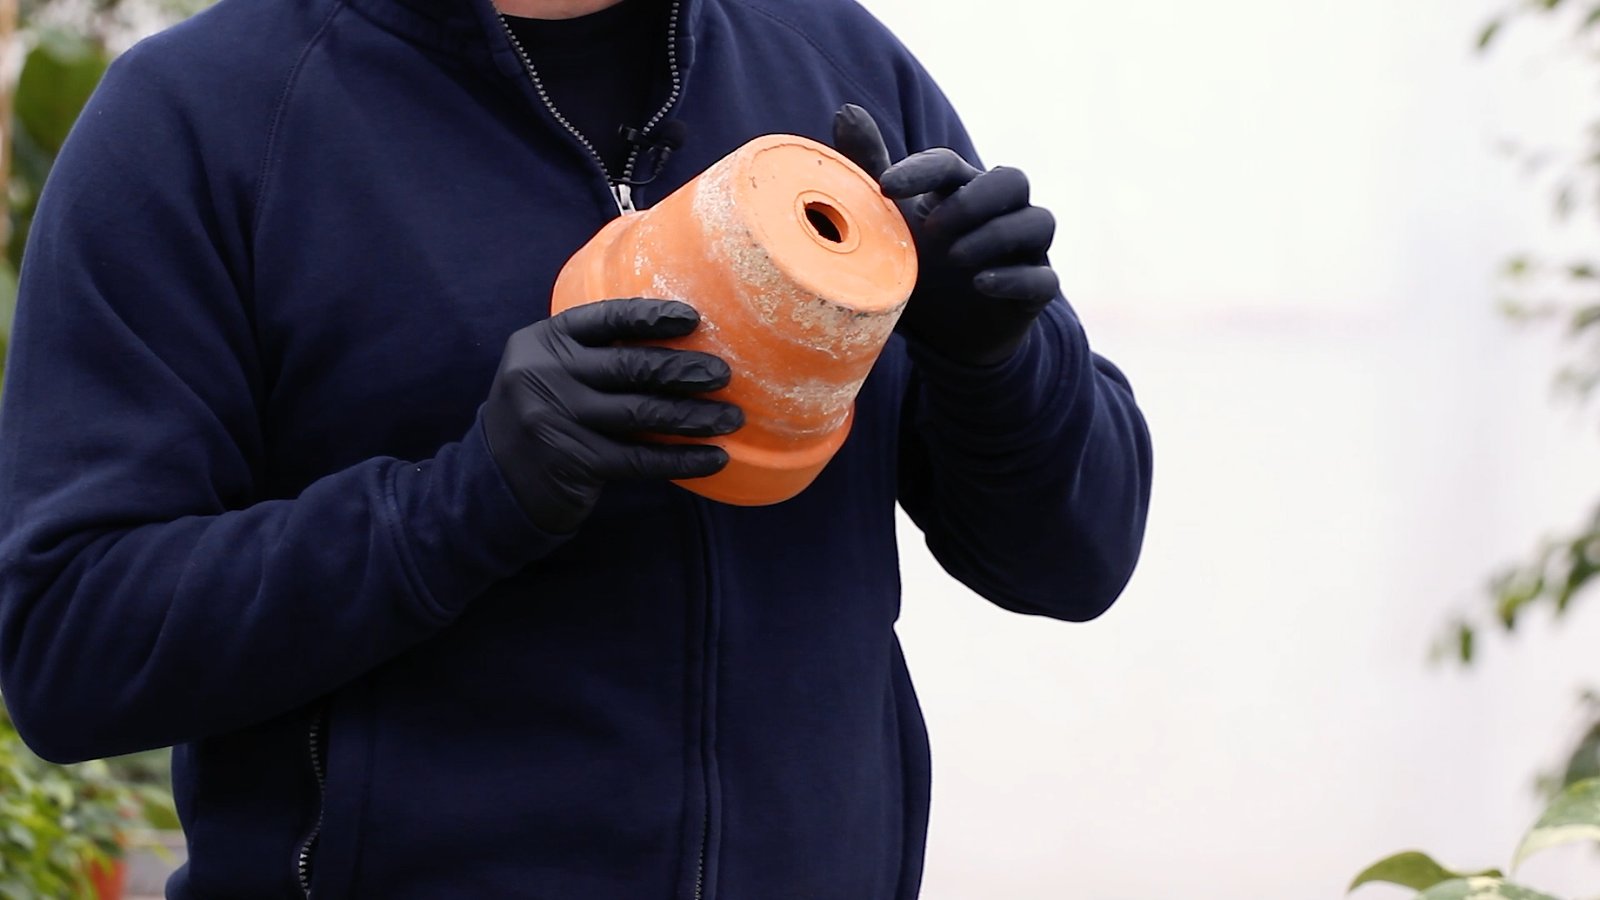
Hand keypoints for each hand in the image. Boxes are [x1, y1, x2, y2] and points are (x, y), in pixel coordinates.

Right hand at [482, 298, 742, 533]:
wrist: (494, 482)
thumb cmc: (542, 416)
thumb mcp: (548, 371)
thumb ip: (591, 353)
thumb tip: (676, 339)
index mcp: (542, 341)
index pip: (604, 319)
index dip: (650, 317)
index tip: (693, 319)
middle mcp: (545, 375)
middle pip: (629, 366)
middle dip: (683, 369)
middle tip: (723, 374)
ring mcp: (557, 419)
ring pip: (641, 413)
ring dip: (694, 416)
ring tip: (731, 417)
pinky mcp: (573, 462)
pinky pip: (640, 458)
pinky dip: (681, 459)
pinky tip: (715, 458)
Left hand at [832, 104, 1059, 366]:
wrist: (945, 337)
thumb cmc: (918, 269)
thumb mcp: (888, 225)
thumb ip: (868, 168)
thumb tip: (847, 111)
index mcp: (958, 192)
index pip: (950, 165)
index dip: (923, 170)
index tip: (886, 188)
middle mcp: (999, 214)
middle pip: (1013, 179)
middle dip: (974, 200)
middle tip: (934, 230)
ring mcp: (1024, 251)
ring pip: (1039, 222)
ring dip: (996, 235)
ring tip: (955, 259)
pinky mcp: (1036, 290)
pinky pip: (1044, 278)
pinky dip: (1015, 279)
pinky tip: (981, 284)